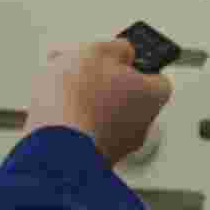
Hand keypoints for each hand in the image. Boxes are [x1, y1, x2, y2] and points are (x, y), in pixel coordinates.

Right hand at [27, 41, 171, 168]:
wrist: (52, 145)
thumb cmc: (79, 99)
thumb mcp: (97, 51)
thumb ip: (116, 48)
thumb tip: (122, 51)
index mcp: (151, 96)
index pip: (157, 78)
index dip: (136, 65)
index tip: (122, 56)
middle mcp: (140, 126)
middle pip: (127, 97)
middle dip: (104, 82)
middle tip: (83, 69)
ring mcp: (116, 146)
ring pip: (103, 116)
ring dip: (84, 102)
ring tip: (58, 88)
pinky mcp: (91, 160)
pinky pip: (85, 134)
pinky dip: (71, 122)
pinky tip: (52, 111)